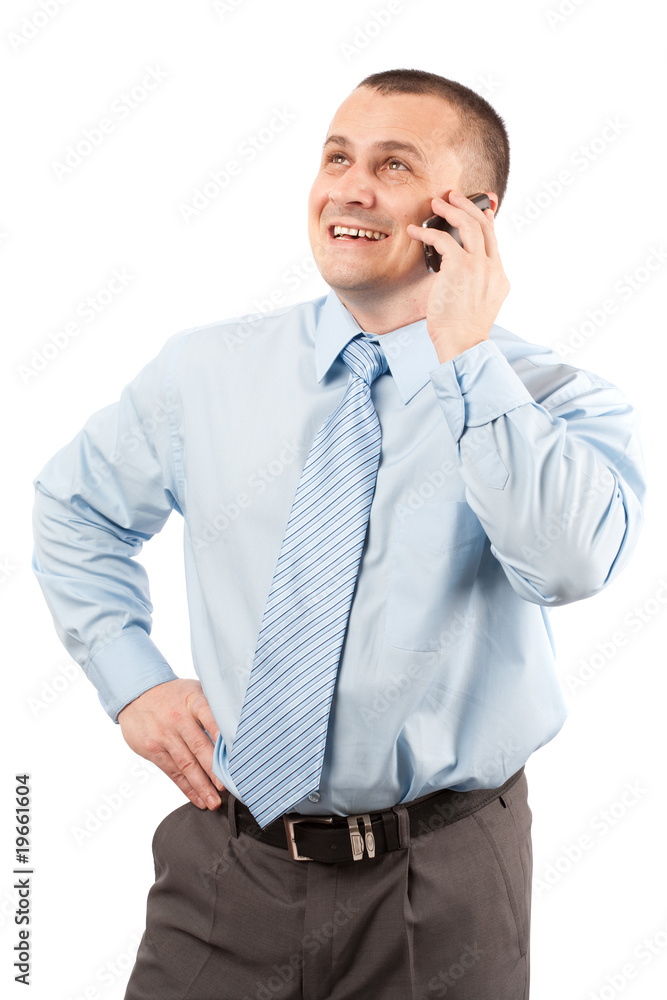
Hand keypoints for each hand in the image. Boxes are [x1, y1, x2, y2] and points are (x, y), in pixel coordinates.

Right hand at [118, 679, 224, 809]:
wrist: (137, 694)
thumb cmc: (174, 695)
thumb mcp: (194, 690)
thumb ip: (214, 704)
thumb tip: (241, 724)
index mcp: (193, 700)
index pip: (210, 717)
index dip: (223, 735)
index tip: (236, 753)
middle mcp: (178, 718)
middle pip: (199, 746)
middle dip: (214, 770)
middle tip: (228, 787)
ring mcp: (164, 735)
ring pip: (186, 764)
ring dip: (202, 786)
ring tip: (214, 802)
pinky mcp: (153, 750)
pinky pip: (173, 772)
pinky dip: (187, 788)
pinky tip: (198, 799)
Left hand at [406, 190, 509, 363]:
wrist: (462, 342)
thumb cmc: (461, 330)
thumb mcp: (477, 304)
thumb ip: (474, 284)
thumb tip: (455, 272)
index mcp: (499, 277)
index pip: (494, 240)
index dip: (485, 220)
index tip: (479, 210)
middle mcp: (493, 268)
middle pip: (484, 225)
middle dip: (467, 206)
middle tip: (452, 196)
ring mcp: (479, 266)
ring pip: (468, 225)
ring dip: (451, 209)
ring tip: (436, 203)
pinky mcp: (460, 267)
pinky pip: (444, 239)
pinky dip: (427, 232)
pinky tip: (415, 231)